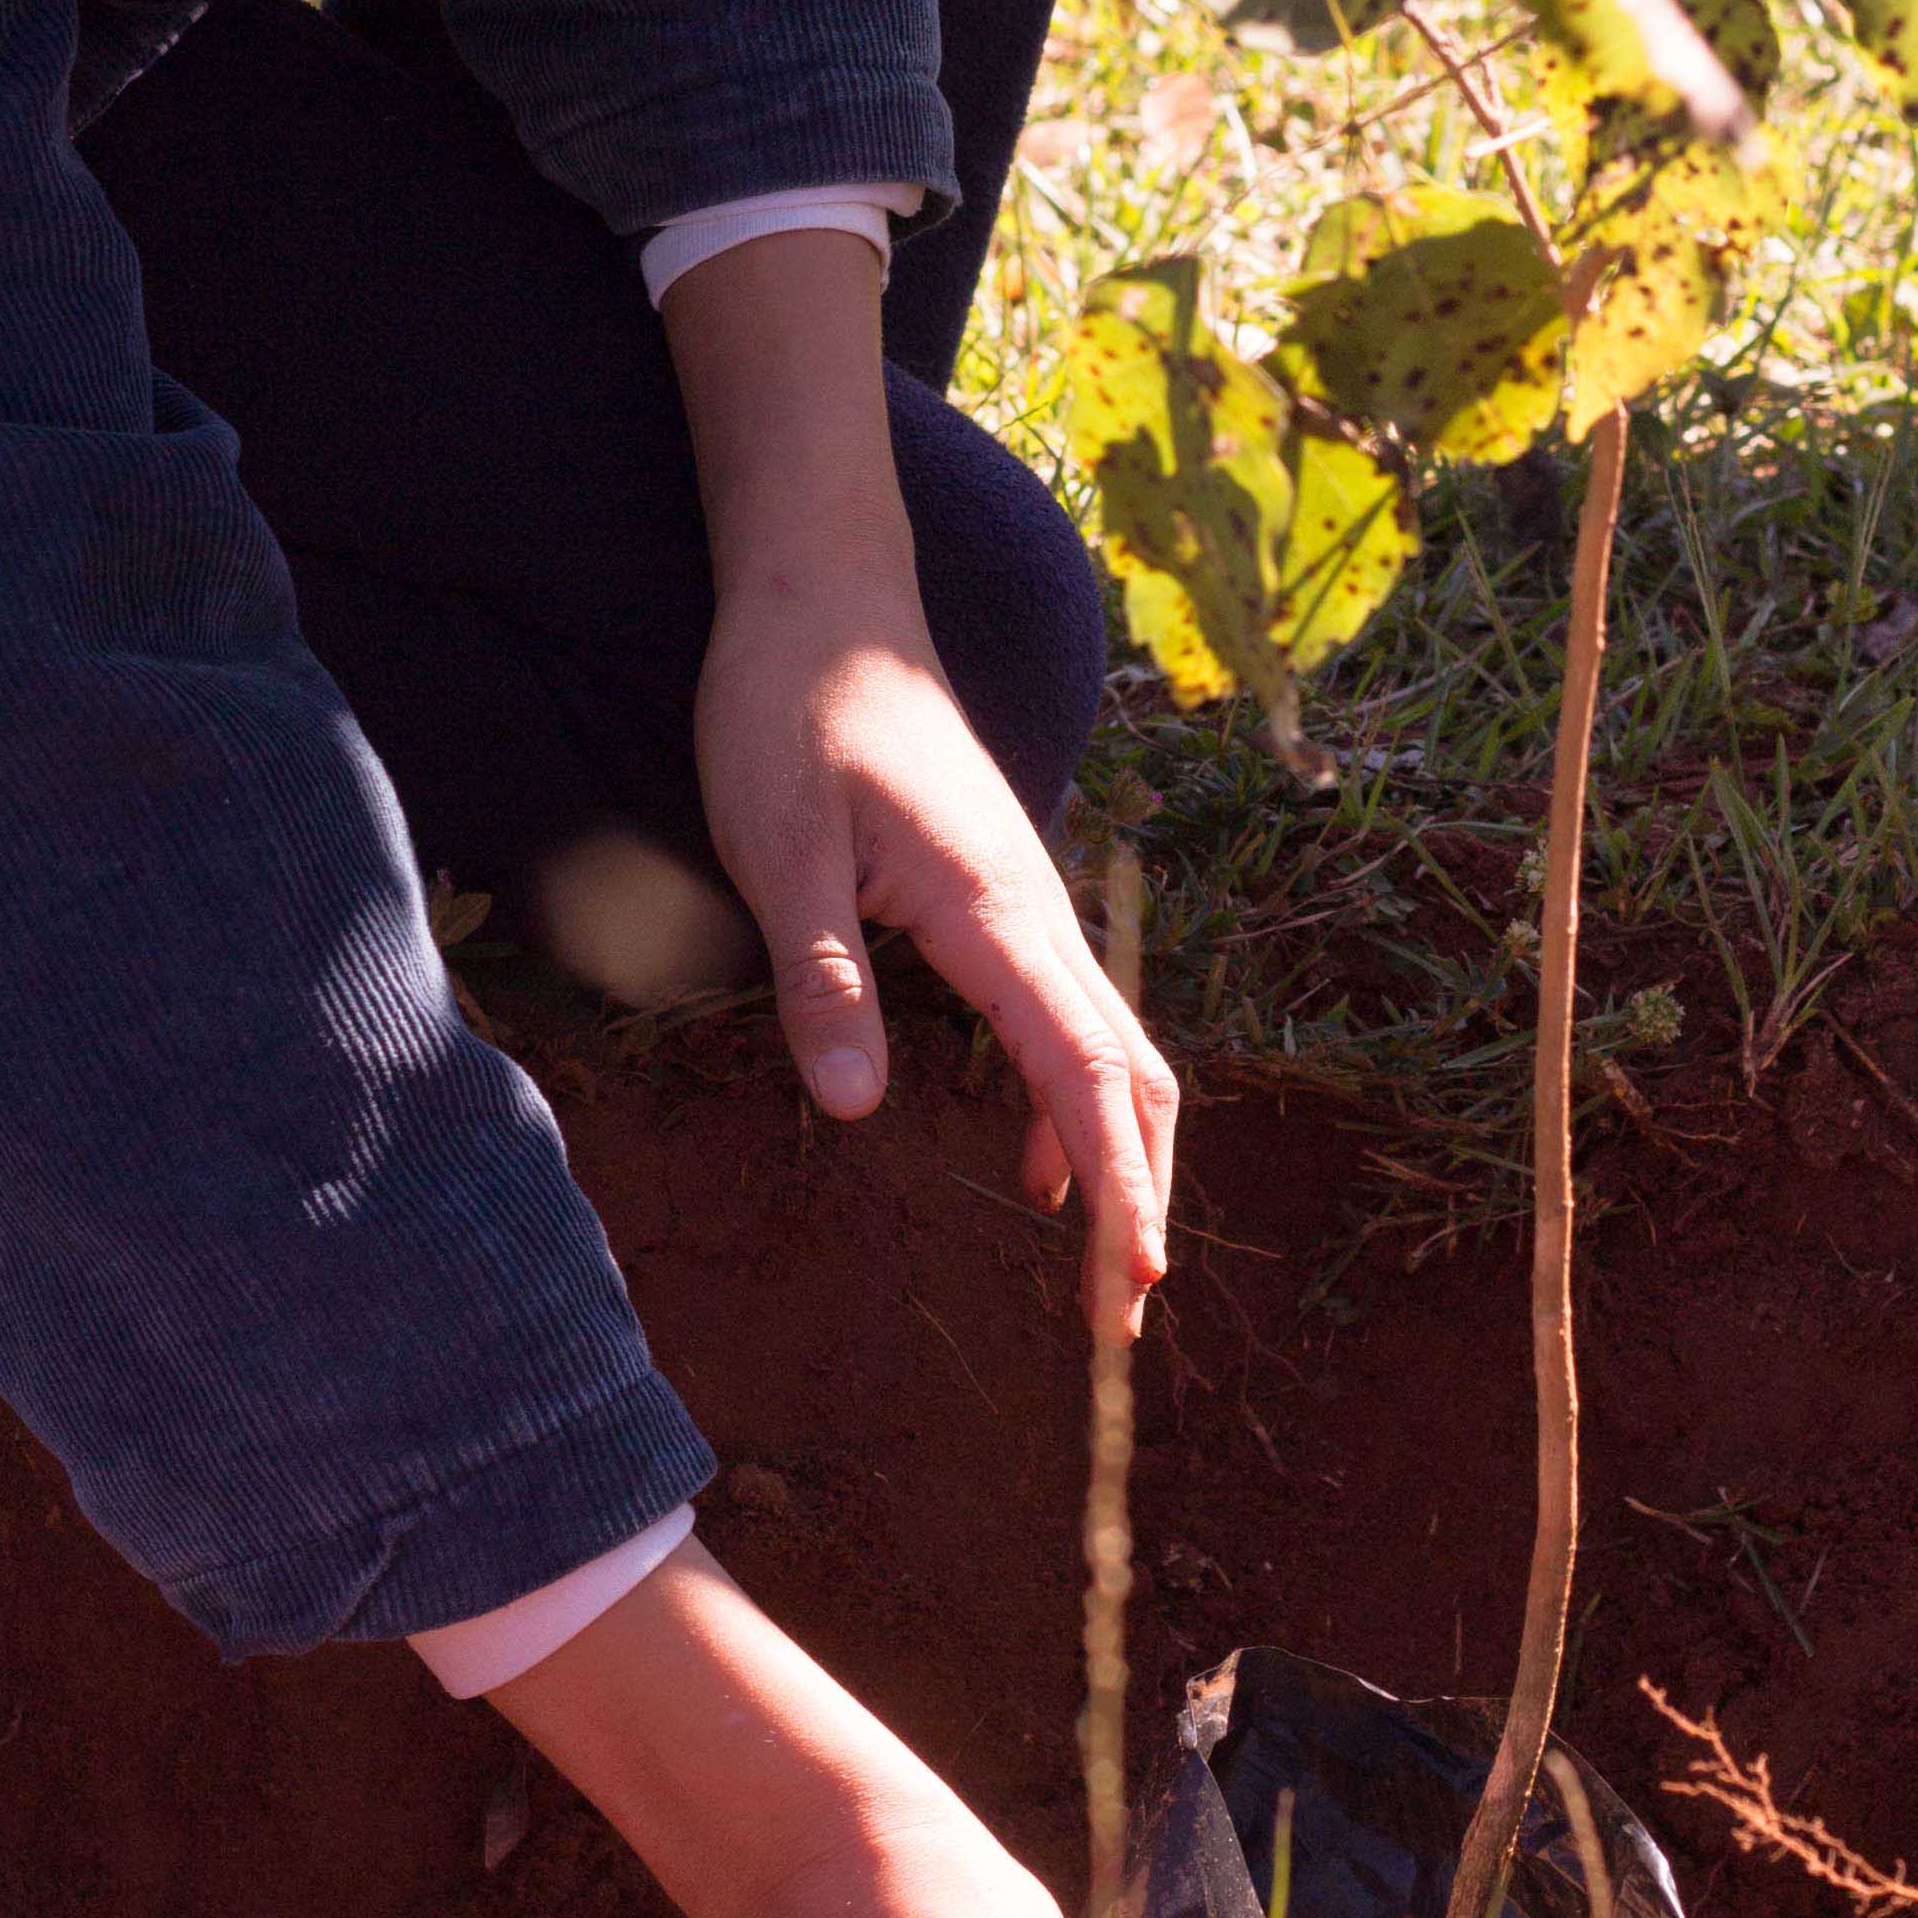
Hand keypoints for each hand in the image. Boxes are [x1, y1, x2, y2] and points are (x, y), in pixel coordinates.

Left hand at [663, 228, 1174, 1344]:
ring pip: (1108, 1045)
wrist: (824, 597)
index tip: (1131, 1282)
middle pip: (1127, 1072)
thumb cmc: (790, 711)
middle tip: (1122, 1320)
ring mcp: (1024, 904)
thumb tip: (860, 1109)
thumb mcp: (779, 848)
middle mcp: (1034, 913)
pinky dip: (1072, 1101)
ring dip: (1116, 1153)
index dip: (1114, 1183)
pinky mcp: (996, 898)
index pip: (1082, 1070)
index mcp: (993, 911)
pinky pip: (1065, 1017)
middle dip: (1138, 1195)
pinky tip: (1032, 1160)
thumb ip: (822, 976)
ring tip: (1099, 1268)